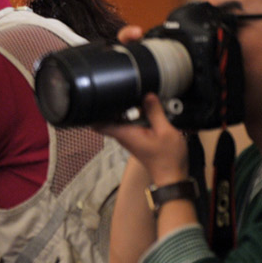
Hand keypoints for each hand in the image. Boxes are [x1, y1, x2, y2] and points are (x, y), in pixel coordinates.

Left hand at [96, 25, 188, 184]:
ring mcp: (128, 137)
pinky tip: (140, 104)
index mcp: (124, 133)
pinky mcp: (135, 138)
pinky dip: (130, 114)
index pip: (98, 124)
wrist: (171, 175)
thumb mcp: (165, 131)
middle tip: (111, 87)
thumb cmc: (167, 156)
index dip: (91, 111)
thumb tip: (147, 94)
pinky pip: (128, 123)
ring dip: (120, 108)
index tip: (90, 96)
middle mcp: (122, 135)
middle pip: (106, 119)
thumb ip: (154, 112)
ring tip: (126, 91)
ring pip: (117, 120)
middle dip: (107, 104)